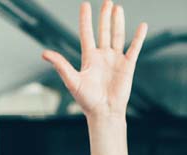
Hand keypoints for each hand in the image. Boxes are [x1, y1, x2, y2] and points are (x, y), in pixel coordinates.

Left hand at [42, 1, 146, 120]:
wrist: (104, 112)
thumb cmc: (87, 100)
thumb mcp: (72, 80)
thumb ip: (60, 65)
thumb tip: (44, 53)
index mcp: (89, 58)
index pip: (87, 34)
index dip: (85, 19)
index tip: (85, 5)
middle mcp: (102, 56)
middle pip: (103, 31)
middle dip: (104, 17)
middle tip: (107, 2)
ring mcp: (116, 60)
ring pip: (117, 36)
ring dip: (118, 22)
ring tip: (117, 8)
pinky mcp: (128, 66)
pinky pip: (134, 48)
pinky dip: (139, 38)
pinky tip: (142, 26)